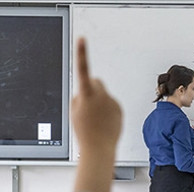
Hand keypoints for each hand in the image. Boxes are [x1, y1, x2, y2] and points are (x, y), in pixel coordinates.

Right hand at [72, 37, 122, 191]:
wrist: (99, 149)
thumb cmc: (84, 133)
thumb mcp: (73, 113)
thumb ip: (78, 98)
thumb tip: (85, 92)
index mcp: (86, 95)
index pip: (82, 70)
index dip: (81, 53)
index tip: (82, 39)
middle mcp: (101, 95)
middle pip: (96, 81)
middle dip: (91, 88)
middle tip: (87, 104)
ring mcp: (112, 102)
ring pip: (103, 95)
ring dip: (99, 102)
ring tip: (95, 120)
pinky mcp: (119, 109)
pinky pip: (111, 104)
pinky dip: (107, 111)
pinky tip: (103, 123)